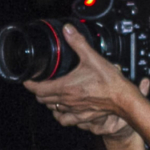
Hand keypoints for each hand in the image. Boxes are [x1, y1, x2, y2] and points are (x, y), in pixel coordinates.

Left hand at [25, 25, 141, 138]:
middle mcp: (67, 101)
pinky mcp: (82, 116)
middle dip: (38, 90)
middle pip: (42, 99)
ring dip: (48, 101)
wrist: (124, 98)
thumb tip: (68, 30)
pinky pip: (65, 119)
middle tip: (39, 82)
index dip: (29, 84)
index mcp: (65, 88)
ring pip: (52, 109)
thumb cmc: (109, 81)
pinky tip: (62, 109)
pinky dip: (60, 114)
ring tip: (49, 93)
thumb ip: (78, 43)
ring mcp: (74, 110)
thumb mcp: (93, 57)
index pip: (37, 89)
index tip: (26, 79)